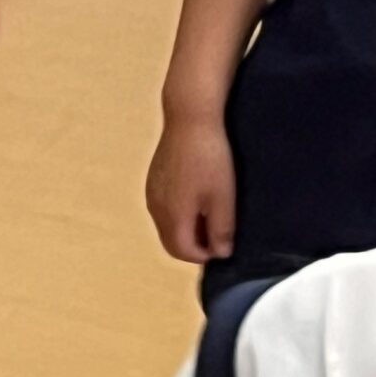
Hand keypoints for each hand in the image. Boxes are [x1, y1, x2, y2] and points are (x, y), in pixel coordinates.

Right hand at [145, 112, 234, 264]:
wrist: (189, 121)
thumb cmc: (211, 161)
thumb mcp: (224, 198)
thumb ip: (221, 230)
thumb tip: (220, 253)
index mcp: (173, 216)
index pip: (183, 252)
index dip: (205, 255)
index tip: (224, 243)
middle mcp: (155, 209)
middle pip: (171, 243)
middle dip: (194, 245)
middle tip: (218, 232)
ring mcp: (151, 194)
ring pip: (166, 226)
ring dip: (186, 229)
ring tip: (210, 212)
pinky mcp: (152, 181)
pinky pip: (162, 209)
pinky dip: (178, 214)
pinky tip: (196, 195)